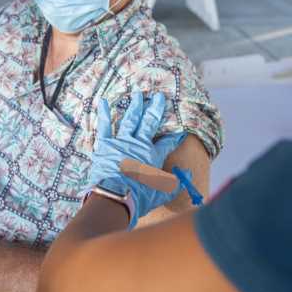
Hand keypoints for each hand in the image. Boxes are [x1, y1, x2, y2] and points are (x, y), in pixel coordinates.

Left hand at [87, 92, 186, 227]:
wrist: (115, 196)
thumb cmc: (139, 197)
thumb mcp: (162, 193)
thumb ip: (176, 183)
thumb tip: (189, 173)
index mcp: (153, 155)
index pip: (167, 143)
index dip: (175, 136)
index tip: (180, 129)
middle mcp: (139, 144)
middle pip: (149, 122)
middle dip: (156, 109)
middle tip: (159, 96)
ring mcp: (122, 142)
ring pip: (130, 120)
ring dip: (135, 106)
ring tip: (137, 94)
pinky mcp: (105, 144)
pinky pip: (105, 126)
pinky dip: (103, 113)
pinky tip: (102, 101)